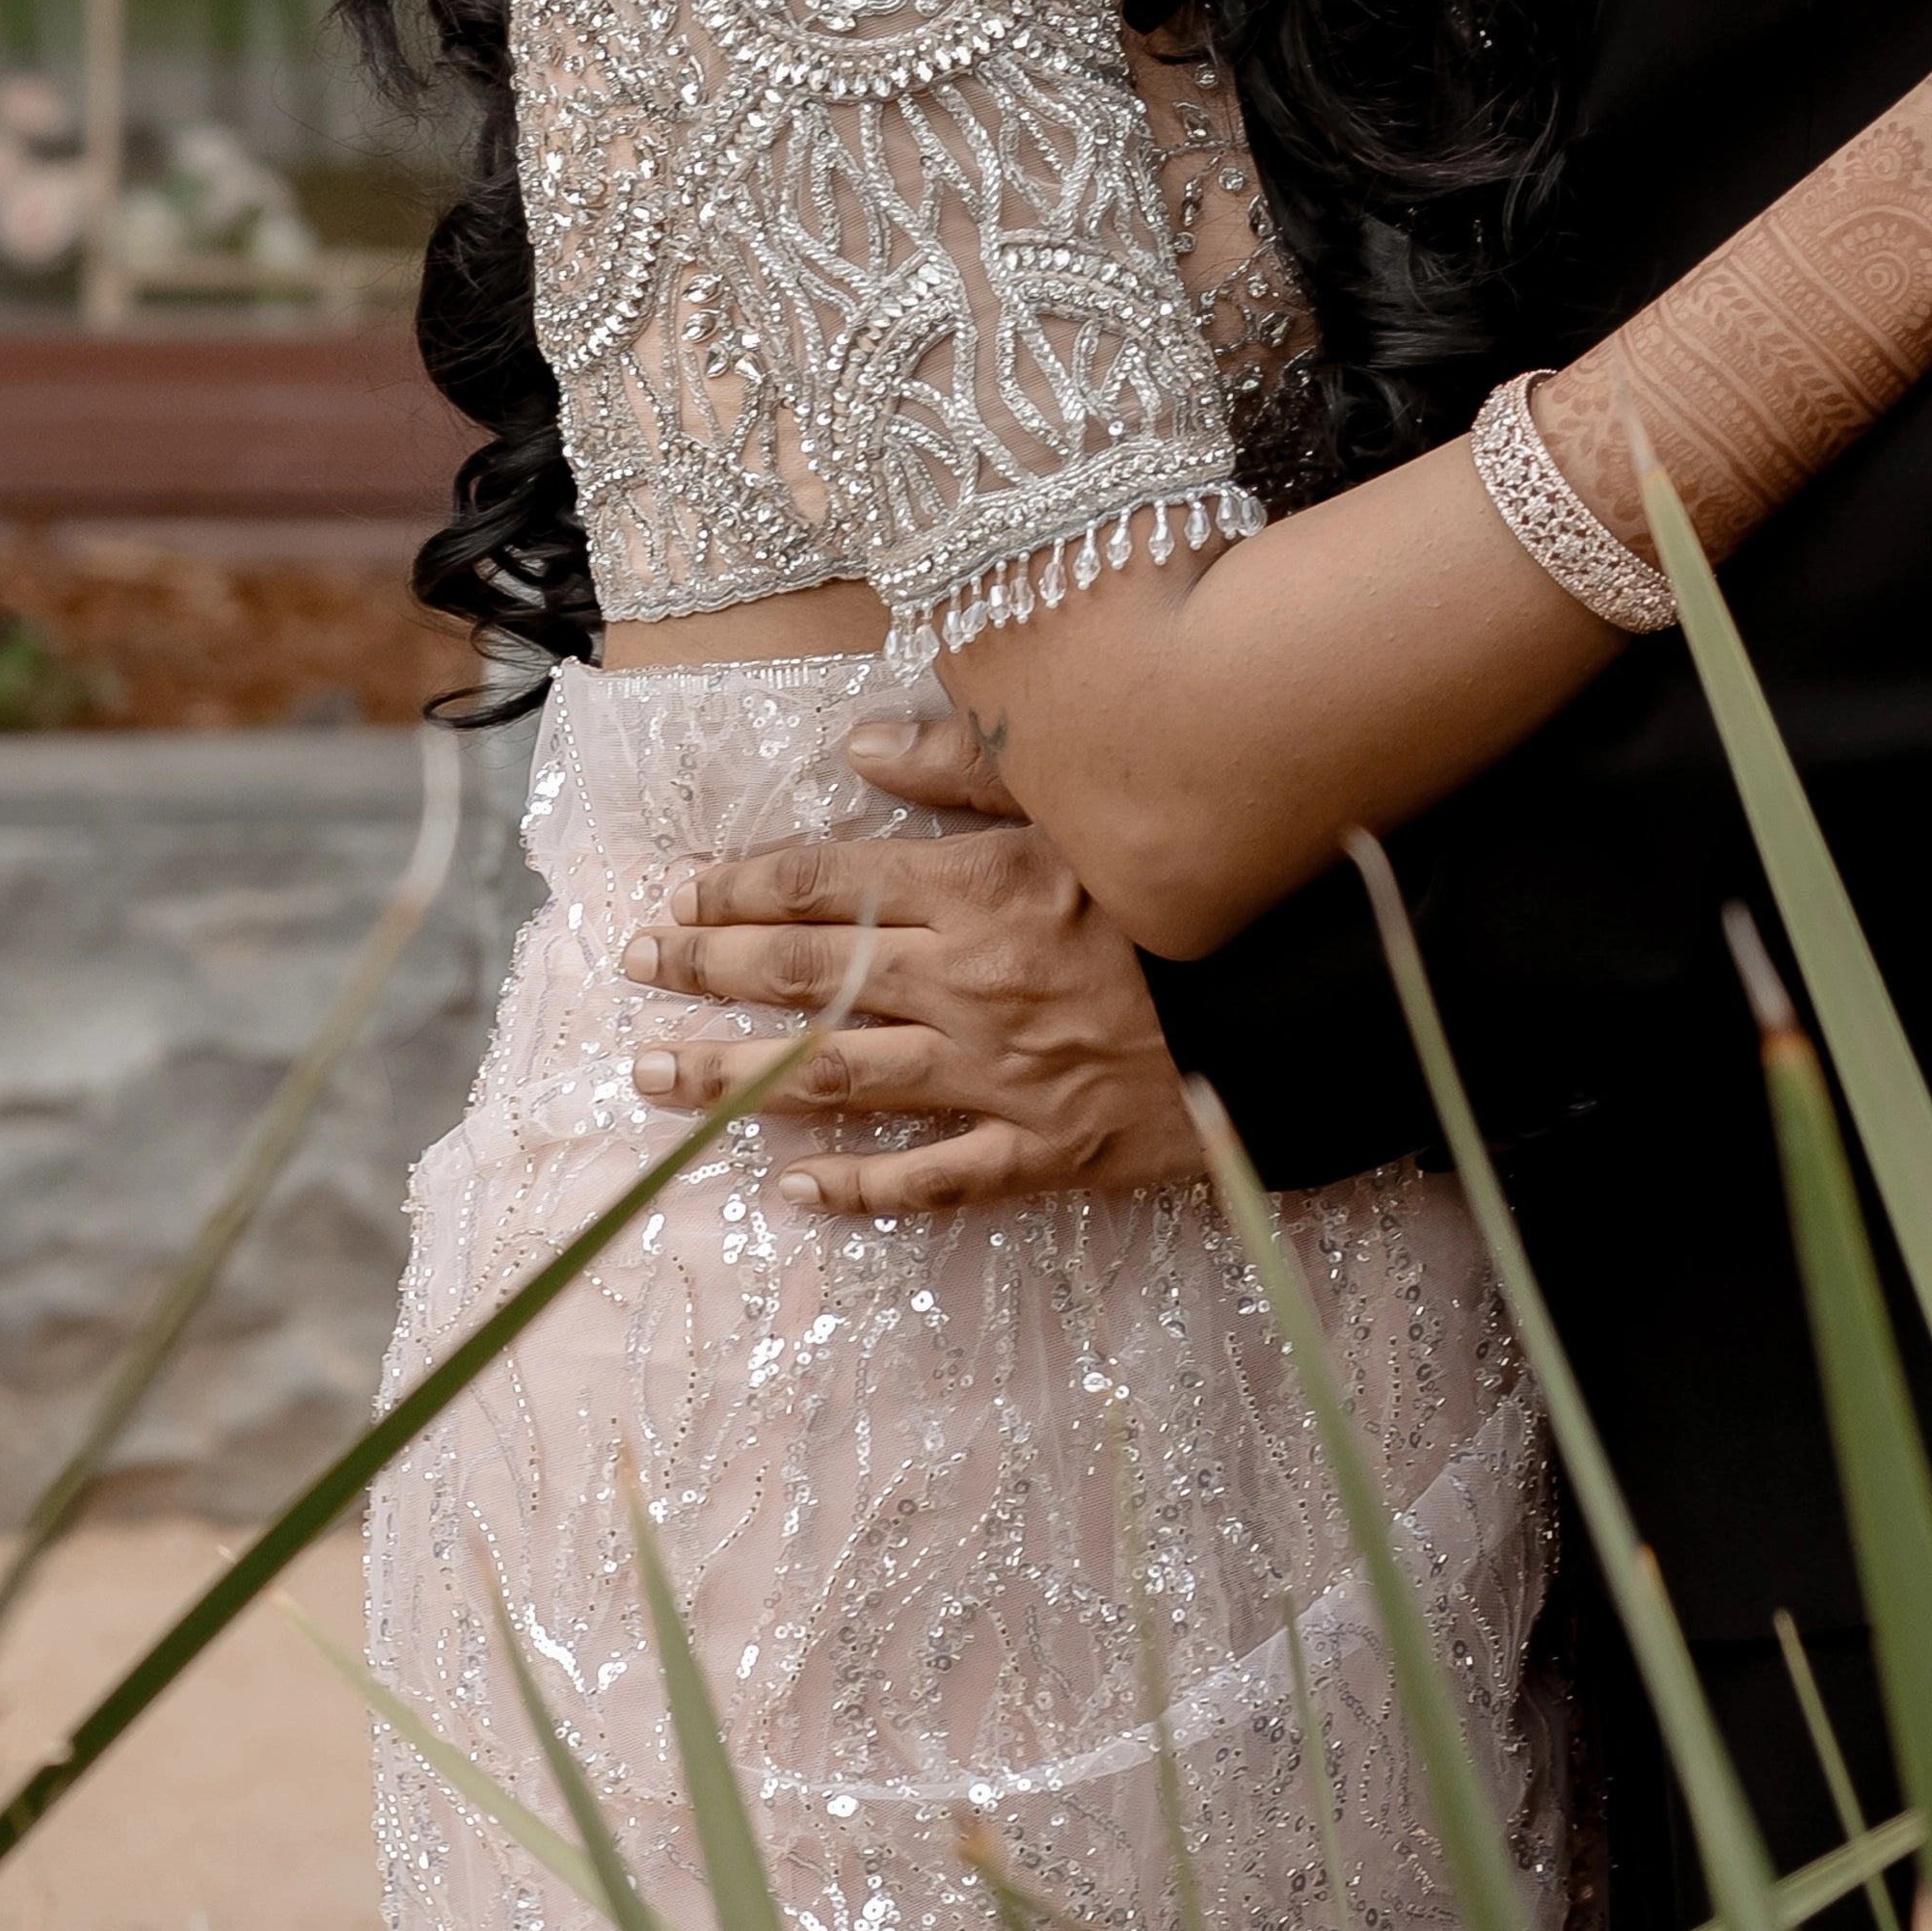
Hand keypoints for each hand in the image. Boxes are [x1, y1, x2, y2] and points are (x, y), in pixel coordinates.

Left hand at [619, 706, 1213, 1214]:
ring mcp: (997, 1075)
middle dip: (706, 972)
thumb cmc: (1193, 895)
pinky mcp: (1040, 1149)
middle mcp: (967, 983)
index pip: (822, 886)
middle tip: (634, 970)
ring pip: (836, 1078)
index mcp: (977, 890)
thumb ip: (970, 772)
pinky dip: (859, 1187)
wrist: (1297, 1009)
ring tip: (655, 1077)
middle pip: (806, 977)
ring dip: (734, 1079)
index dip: (737, 890)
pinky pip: (932, 1177)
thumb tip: (859, 742)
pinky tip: (791, 1188)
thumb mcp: (1088, 807)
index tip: (676, 895)